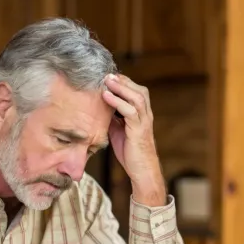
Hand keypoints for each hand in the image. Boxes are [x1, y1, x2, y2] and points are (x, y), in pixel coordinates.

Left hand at [102, 74, 165, 205]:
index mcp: (141, 114)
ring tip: (107, 80)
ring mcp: (144, 122)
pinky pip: (130, 111)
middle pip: (139, 90)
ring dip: (121, 87)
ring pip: (137, 97)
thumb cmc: (130, 151)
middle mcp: (146, 115)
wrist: (142, 170)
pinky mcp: (139, 130)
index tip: (108, 76)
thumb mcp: (118, 130)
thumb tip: (97, 106)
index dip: (123, 82)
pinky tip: (106, 96)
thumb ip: (112, 117)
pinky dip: (118, 102)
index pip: (135, 91)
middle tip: (107, 73)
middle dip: (123, 80)